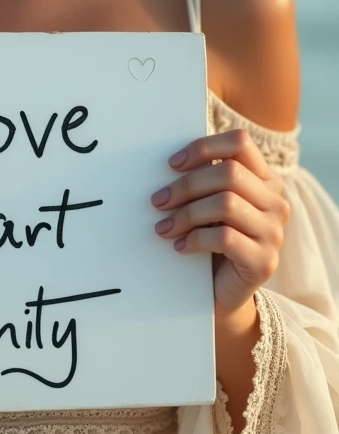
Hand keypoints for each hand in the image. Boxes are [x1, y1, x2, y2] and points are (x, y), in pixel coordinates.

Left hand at [150, 129, 290, 313]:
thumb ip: (204, 179)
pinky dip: (194, 239)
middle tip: (158, 200)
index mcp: (265, 180)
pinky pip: (224, 238)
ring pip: (226, 204)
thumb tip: (170, 162)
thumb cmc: (211, 239)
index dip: (204, 147)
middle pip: (229, 173)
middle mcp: (276, 203)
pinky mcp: (264, 261)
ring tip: (164, 226)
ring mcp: (274, 233)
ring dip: (186, 214)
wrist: (222, 291)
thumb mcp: (209, 203)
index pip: (240, 143)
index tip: (172, 164)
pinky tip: (180, 246)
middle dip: (186, 185)